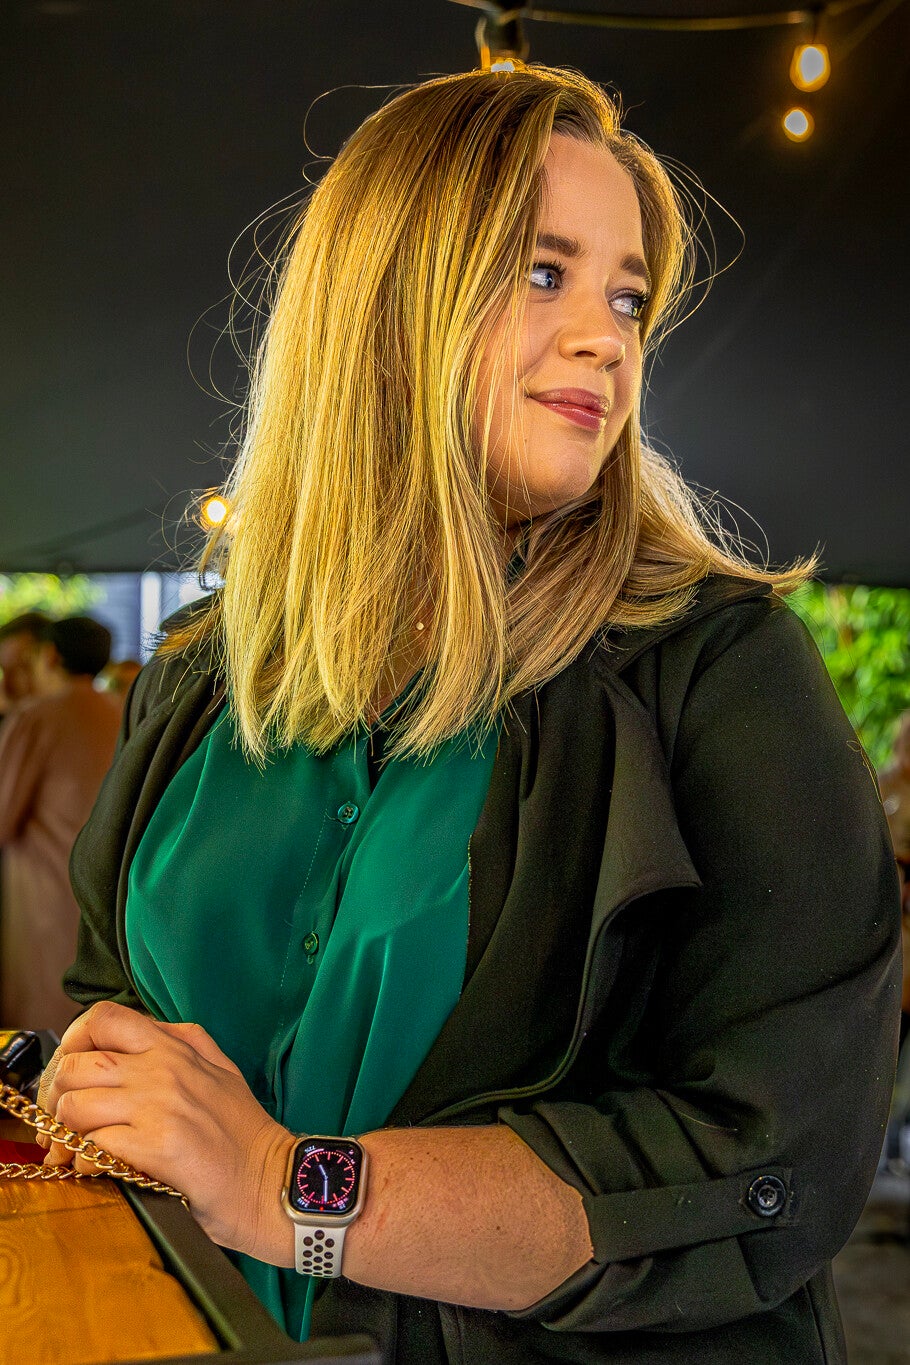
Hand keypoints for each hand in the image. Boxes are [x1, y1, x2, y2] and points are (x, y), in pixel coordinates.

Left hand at [37, 1001, 295, 1257]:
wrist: (272, 1180)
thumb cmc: (244, 1132)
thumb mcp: (218, 1068)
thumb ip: (180, 1045)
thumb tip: (133, 1041)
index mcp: (176, 1045)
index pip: (102, 1018)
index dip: (72, 1044)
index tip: (69, 1075)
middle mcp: (165, 1066)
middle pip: (77, 1065)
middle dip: (56, 1098)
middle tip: (59, 1125)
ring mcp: (160, 1104)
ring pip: (76, 1105)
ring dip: (65, 1135)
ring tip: (73, 1153)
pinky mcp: (157, 1146)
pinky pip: (93, 1146)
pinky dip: (83, 1162)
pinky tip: (95, 1170)